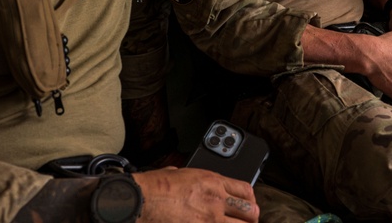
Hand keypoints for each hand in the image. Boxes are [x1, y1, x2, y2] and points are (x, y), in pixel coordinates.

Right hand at [134, 167, 258, 221]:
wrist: (140, 200)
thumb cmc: (154, 186)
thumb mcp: (180, 173)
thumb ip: (193, 178)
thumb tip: (189, 179)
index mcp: (212, 181)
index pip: (245, 190)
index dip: (250, 199)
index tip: (248, 205)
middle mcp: (216, 200)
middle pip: (250, 211)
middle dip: (250, 217)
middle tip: (247, 221)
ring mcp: (211, 220)